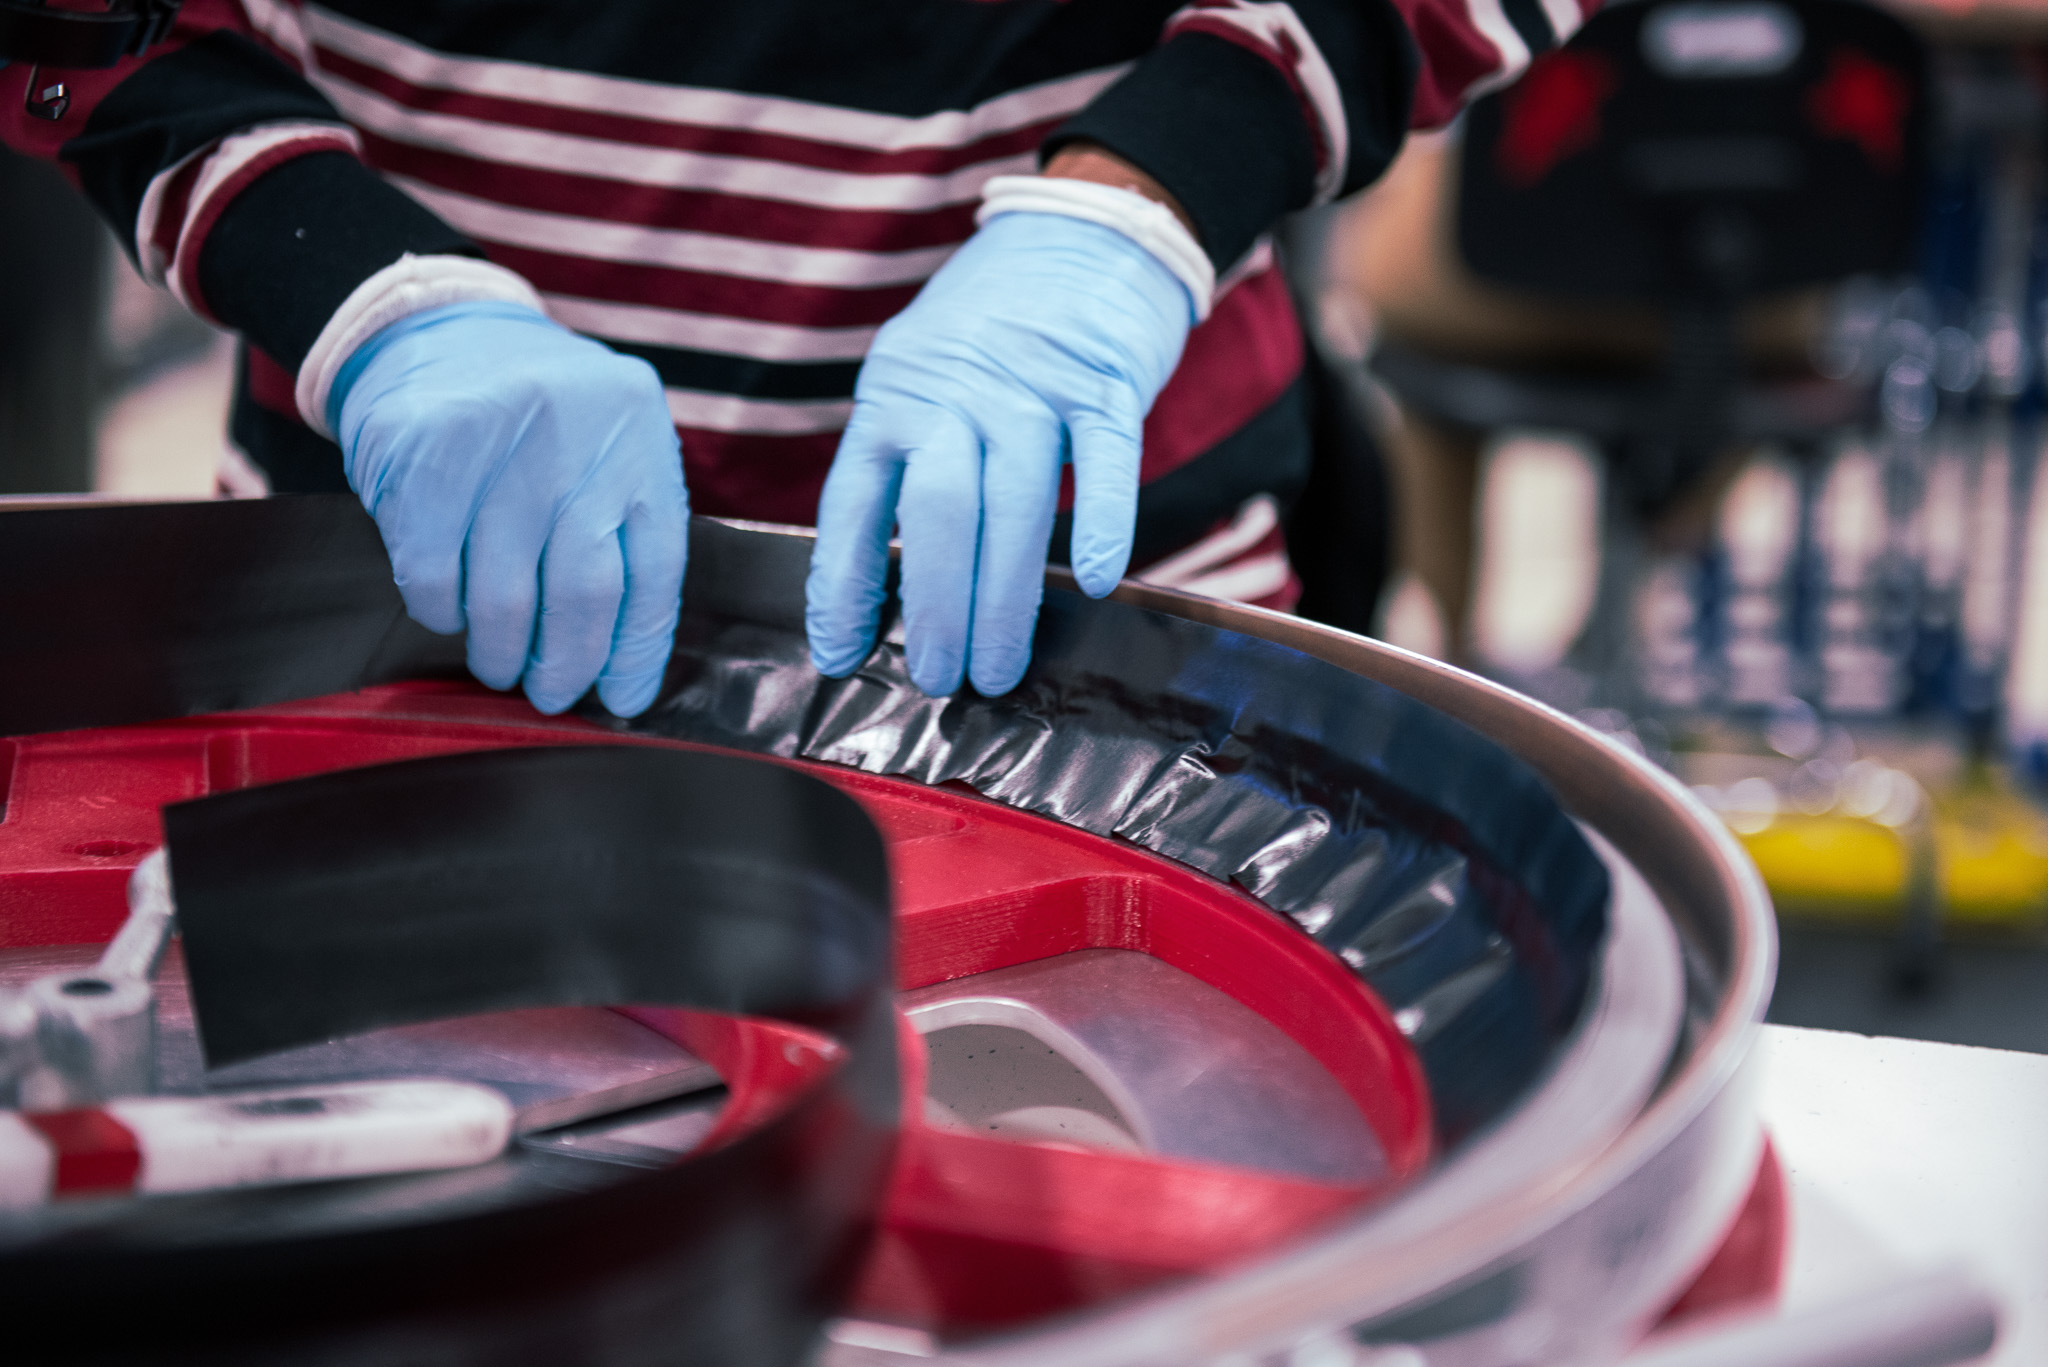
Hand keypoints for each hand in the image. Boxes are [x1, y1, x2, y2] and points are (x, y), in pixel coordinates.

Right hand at [331, 301, 688, 716]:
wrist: (434, 326)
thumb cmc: (532, 418)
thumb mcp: (602, 445)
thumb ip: (616, 526)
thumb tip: (617, 656)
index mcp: (640, 441)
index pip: (655, 571)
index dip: (636, 649)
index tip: (621, 698)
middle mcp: (581, 438)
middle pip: (583, 592)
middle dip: (565, 662)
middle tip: (548, 694)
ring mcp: (505, 442)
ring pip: (504, 595)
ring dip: (498, 648)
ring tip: (496, 665)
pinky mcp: (428, 452)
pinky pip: (433, 572)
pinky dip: (440, 610)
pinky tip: (447, 612)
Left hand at [805, 203, 1196, 695]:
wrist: (1081, 230)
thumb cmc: (994, 330)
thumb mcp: (922, 378)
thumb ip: (908, 462)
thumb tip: (891, 585)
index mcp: (895, 394)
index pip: (855, 499)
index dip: (843, 581)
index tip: (838, 652)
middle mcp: (955, 387)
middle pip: (939, 510)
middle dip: (936, 606)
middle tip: (941, 679)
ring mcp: (1033, 381)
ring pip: (1016, 501)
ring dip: (1006, 595)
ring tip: (1001, 667)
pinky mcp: (1105, 378)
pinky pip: (1107, 460)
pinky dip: (1106, 520)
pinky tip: (1103, 581)